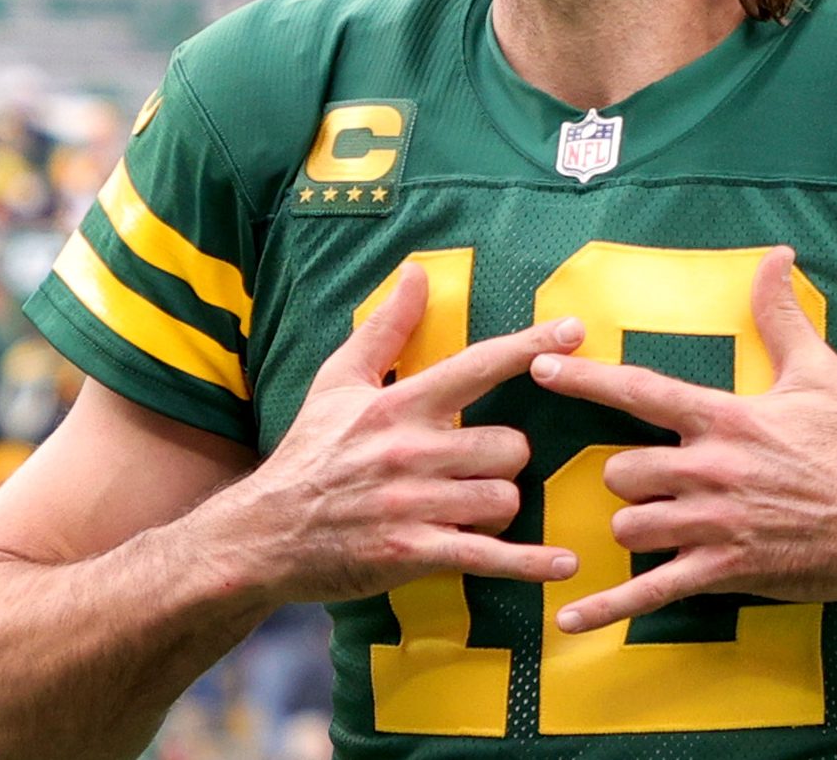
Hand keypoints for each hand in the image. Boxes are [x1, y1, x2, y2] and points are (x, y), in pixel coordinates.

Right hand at [237, 264, 584, 603]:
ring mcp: (413, 506)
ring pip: (504, 497)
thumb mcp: (337, 382)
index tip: (575, 332)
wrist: (261, 534)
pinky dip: (531, 563)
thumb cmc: (308, 453)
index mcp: (399, 405)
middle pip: (509, 446)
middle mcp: (411, 452)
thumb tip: (417, 273)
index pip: (478, 367)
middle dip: (505, 459)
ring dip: (500, 504)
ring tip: (471, 507)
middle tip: (478, 467)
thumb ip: (386, 329)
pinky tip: (565, 564)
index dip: (531, 348)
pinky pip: (489, 555)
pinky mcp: (413, 554)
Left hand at [529, 247, 836, 633]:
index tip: (540, 365)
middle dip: (629, 478)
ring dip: (636, 524)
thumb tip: (776, 257)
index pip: (640, 391)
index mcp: (726, 418)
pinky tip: (569, 619)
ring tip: (663, 522)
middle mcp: (711, 470)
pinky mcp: (724, 571)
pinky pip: (651, 592)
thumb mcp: (820, 373)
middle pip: (622, 472)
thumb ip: (781, 316)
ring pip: (630, 525)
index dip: (585, 378)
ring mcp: (714, 525)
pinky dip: (607, 608)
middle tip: (658, 479)